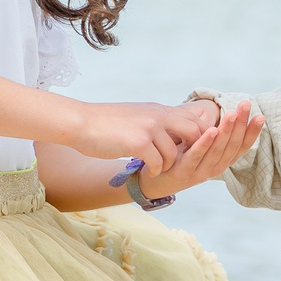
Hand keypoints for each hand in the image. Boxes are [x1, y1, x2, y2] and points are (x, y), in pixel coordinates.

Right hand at [71, 100, 214, 173]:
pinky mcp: (138, 143)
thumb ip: (156, 119)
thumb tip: (174, 128)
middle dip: (191, 152)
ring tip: (157, 167)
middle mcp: (158, 115)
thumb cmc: (106, 122)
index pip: (194, 119)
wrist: (81, 123)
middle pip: (194, 133)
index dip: (199, 136)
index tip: (190, 150)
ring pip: (174, 154)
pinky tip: (148, 171)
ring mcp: (149, 128)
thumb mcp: (137, 114)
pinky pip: (158, 163)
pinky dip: (155, 171)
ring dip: (167, 165)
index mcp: (159, 109)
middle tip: (181, 163)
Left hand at [135, 101, 263, 198]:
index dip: (251, 132)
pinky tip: (212, 131)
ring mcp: (200, 172)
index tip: (260, 116)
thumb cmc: (180, 159)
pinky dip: (205, 144)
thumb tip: (231, 114)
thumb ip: (215, 137)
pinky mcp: (183, 172)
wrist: (155, 181)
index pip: (241, 147)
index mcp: (221, 162)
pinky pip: (196, 156)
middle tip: (246, 105)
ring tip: (232, 114)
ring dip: (225, 131)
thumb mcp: (201, 147)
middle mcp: (214, 168)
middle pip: (231, 146)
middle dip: (240, 124)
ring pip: (217, 150)